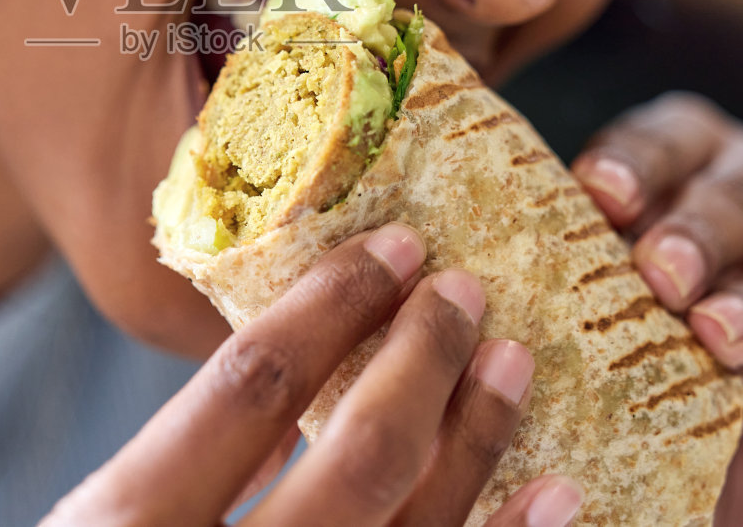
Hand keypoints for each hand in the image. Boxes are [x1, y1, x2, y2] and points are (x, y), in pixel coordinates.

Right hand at [42, 224, 584, 526]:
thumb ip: (186, 467)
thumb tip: (300, 373)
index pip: (249, 386)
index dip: (331, 306)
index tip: (390, 246)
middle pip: (359, 454)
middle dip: (424, 358)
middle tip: (466, 289)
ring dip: (484, 444)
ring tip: (516, 366)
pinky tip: (555, 496)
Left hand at [571, 93, 742, 526]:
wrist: (706, 482)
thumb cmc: (629, 379)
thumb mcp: (584, 326)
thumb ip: (554, 275)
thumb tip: (467, 255)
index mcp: (687, 164)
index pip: (666, 137)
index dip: (637, 160)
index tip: (599, 195)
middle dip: (702, 226)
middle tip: (659, 273)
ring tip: (717, 337)